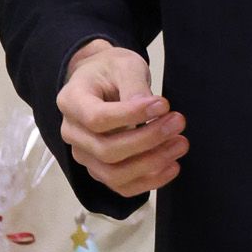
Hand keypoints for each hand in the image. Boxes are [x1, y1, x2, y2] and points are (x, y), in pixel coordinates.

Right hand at [56, 40, 189, 198]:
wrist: (102, 81)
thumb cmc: (110, 70)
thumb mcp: (124, 64)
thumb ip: (134, 85)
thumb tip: (151, 111)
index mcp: (72, 101)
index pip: (97, 118)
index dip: (131, 116)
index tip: (163, 105)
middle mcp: (72, 133)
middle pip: (106, 151)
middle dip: (147, 140)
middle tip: (178, 122)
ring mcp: (84, 155)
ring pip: (114, 174)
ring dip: (151, 163)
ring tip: (180, 144)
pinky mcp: (99, 169)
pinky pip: (122, 186)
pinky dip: (149, 181)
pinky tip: (172, 166)